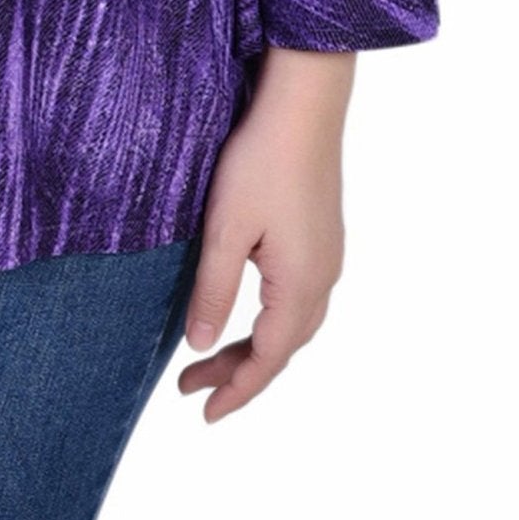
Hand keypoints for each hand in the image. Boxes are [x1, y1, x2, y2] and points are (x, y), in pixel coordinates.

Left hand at [177, 45, 353, 420]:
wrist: (303, 104)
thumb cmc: (260, 161)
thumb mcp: (225, 230)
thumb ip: (214, 291)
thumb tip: (201, 347)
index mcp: (301, 285)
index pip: (268, 359)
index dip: (237, 390)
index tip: (203, 414)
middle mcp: (323, 277)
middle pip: (282, 347)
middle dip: (239, 372)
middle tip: (191, 388)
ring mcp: (327, 255)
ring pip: (292, 323)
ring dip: (254, 345)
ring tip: (211, 358)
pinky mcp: (321, 234)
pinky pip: (298, 298)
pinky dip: (269, 319)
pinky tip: (245, 308)